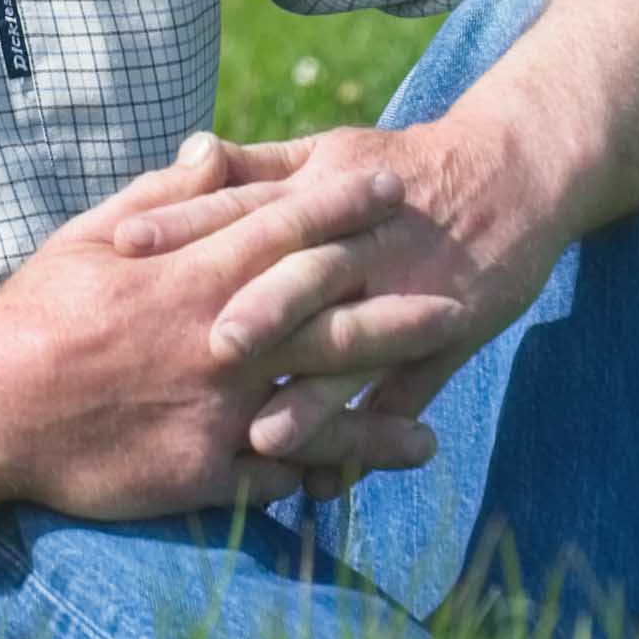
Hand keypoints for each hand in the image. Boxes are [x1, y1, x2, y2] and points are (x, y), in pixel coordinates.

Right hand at [0, 146, 465, 523]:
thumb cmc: (36, 310)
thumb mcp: (92, 234)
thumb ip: (164, 196)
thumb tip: (212, 148)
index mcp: (196, 273)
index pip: (289, 228)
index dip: (345, 206)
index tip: (393, 186)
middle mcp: (224, 339)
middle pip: (331, 316)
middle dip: (398, 307)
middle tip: (459, 297)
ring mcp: (221, 408)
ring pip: (321, 405)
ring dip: (383, 409)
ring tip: (431, 426)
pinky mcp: (204, 470)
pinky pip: (277, 477)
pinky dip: (322, 478)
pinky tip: (362, 480)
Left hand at [97, 112, 565, 457]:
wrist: (513, 170)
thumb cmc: (398, 166)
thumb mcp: (327, 152)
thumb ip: (257, 164)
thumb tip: (188, 155)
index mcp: (322, 189)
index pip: (245, 203)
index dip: (187, 222)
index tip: (125, 244)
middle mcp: (361, 240)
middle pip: (307, 273)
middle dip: (262, 310)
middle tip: (206, 348)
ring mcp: (408, 289)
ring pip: (358, 344)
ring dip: (315, 396)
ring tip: (263, 440)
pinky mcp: (446, 332)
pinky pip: (409, 392)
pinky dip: (373, 439)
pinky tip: (332, 485)